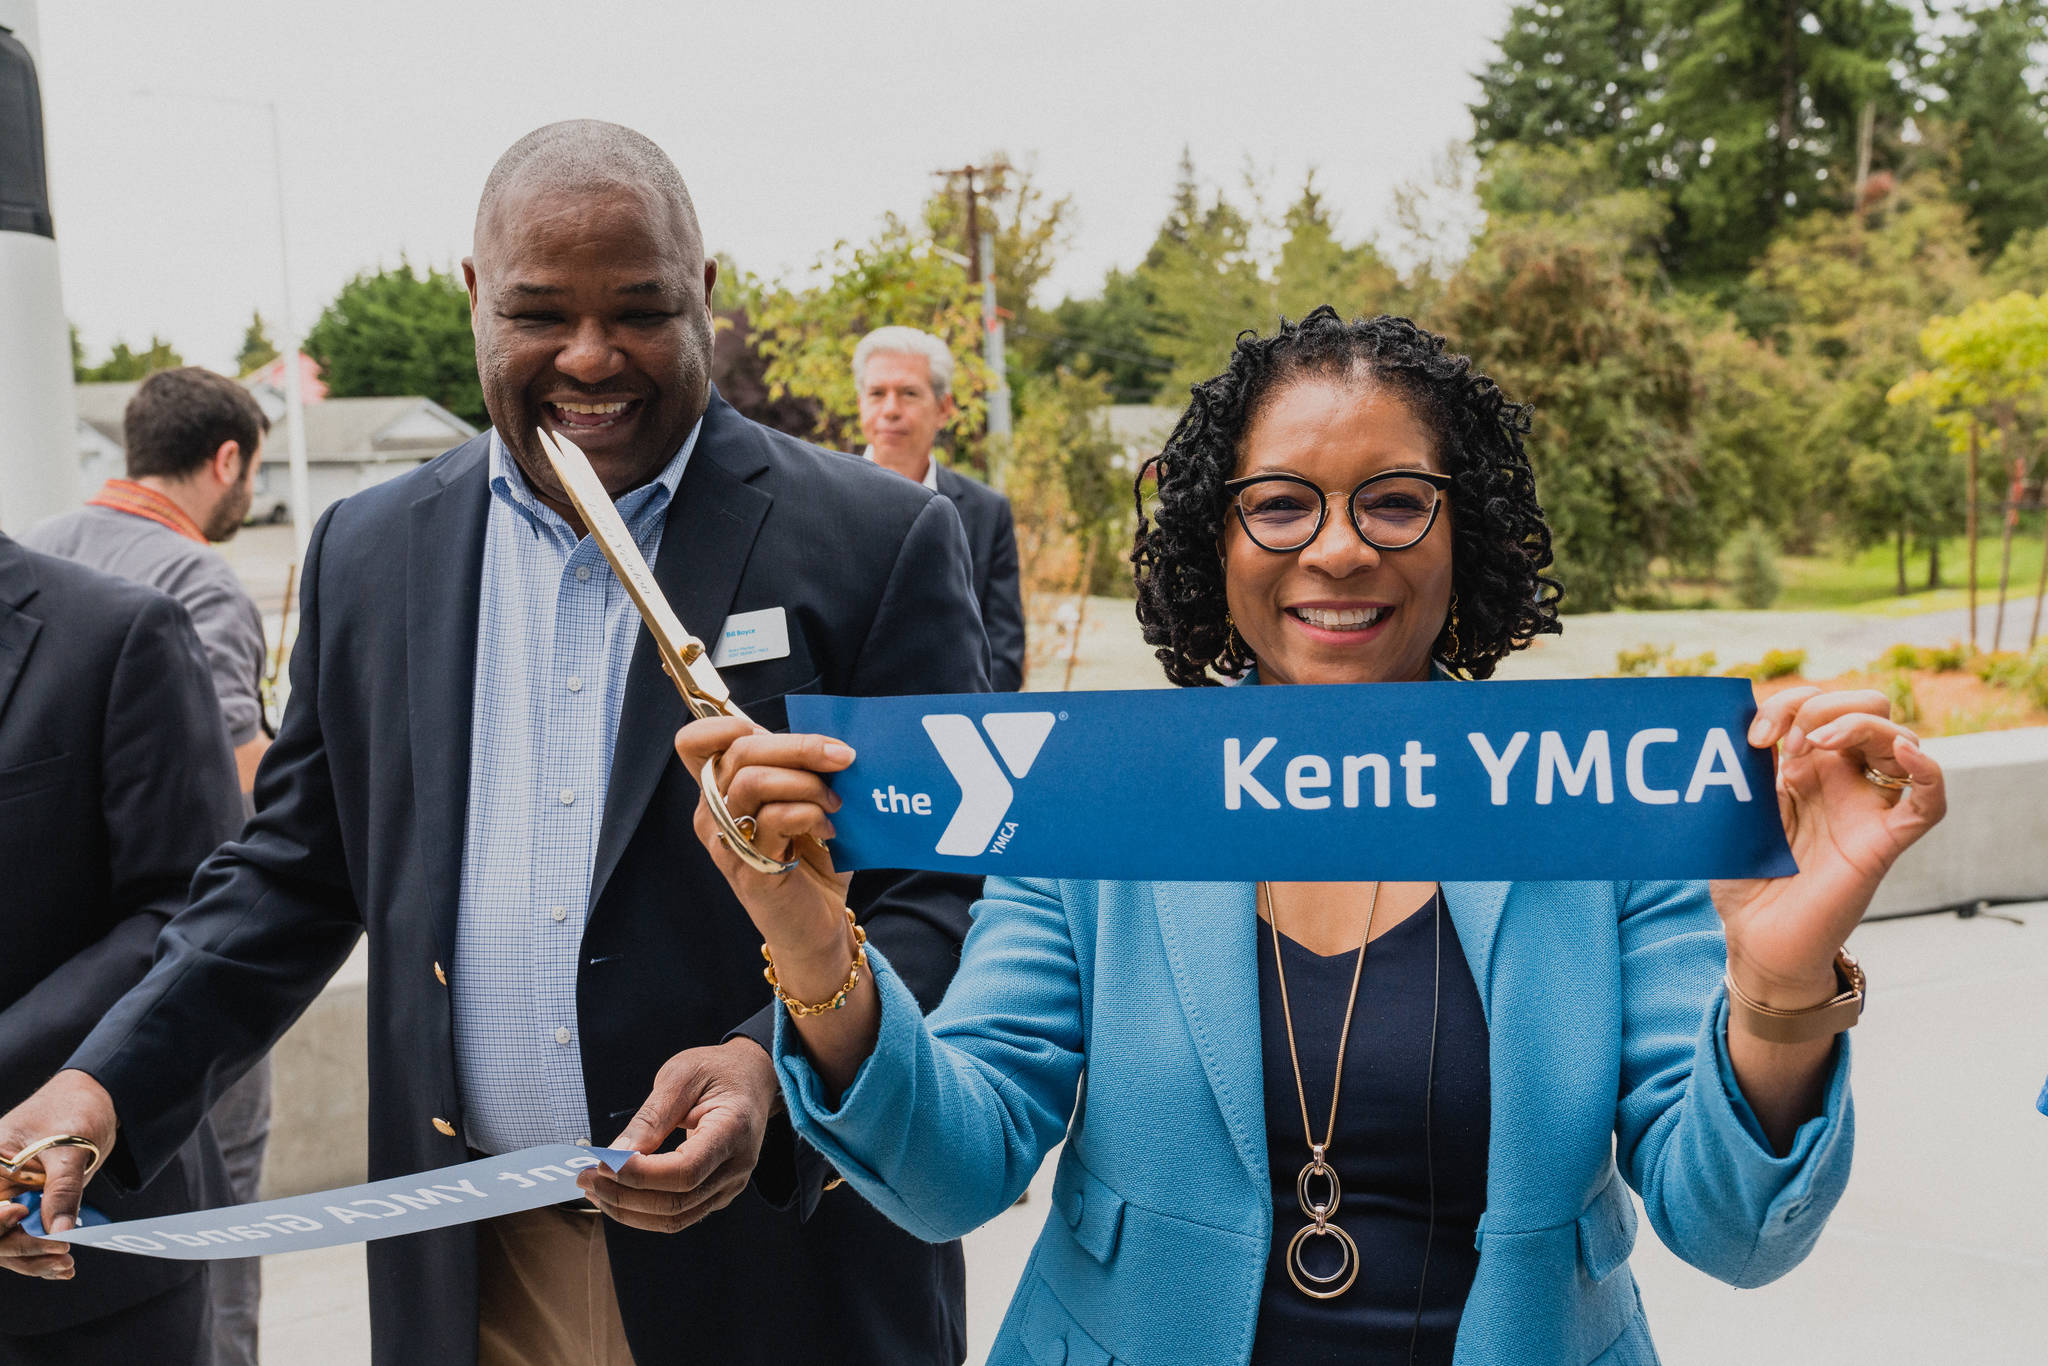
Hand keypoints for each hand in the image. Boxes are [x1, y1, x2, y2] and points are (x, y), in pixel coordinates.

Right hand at [0, 1070, 119, 1280]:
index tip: (20, 1214)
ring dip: (32, 1259)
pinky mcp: (27, 1209)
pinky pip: (24, 1239)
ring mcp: (7, 1199)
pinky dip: (41, 1255)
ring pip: (6, 1243)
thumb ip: (63, 1189)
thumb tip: (59, 1232)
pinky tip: (61, 1267)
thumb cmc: (74, 1110)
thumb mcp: (70, 1147)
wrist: (94, 1100)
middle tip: (61, 1252)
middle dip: (20, 1247)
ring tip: (66, 1266)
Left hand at [574, 1038, 779, 1232]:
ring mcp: (730, 1185)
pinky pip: (677, 1215)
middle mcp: (738, 1166)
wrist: (752, 1078)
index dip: (640, 1175)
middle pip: (677, 1202)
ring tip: (594, 1189)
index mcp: (734, 1130)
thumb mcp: (680, 1076)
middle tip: (585, 1177)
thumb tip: (614, 1156)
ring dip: (628, 1210)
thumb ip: (650, 1118)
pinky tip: (617, 1192)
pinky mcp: (717, 1193)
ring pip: (675, 1218)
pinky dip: (642, 1211)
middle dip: (624, 1196)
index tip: (602, 1163)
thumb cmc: (716, 1071)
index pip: (685, 1171)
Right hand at [675, 717, 859, 990]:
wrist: (817, 925)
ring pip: (754, 781)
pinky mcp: (751, 868)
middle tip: (843, 757)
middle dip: (800, 746)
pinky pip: (776, 819)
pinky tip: (828, 830)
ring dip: (807, 783)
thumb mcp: (803, 801)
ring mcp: (727, 842)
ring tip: (835, 802)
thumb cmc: (811, 859)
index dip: (725, 724)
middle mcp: (713, 814)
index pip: (694, 743)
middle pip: (739, 751)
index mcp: (721, 791)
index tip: (775, 732)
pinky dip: (811, 814)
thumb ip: (798, 767)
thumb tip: (826, 734)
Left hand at [1713, 686, 1946, 1006]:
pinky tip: (1906, 754)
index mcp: (1804, 767)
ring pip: (1898, 740)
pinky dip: (1928, 772)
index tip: (1755, 736)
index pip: (1817, 706)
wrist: (1756, 941)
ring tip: (1814, 745)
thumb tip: (1736, 727)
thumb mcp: (1731, 814)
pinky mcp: (1884, 843)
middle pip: (1867, 709)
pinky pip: (1929, 803)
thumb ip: (1741, 771)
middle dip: (1827, 705)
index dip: (1788, 704)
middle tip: (1788, 740)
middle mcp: (1841, 780)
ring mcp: (1865, 809)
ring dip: (1859, 724)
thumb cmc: (1743, 879)